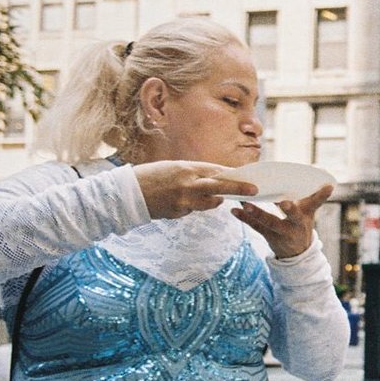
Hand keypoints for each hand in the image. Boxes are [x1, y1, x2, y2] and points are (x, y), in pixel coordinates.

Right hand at [135, 161, 258, 219]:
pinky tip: (179, 200)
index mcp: (186, 169)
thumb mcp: (174, 168)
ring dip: (213, 200)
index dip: (232, 175)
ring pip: (209, 202)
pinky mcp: (178, 213)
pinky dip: (193, 206)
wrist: (125, 194)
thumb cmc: (150, 176)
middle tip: (254, 191)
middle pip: (219, 186)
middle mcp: (187, 184)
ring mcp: (183, 201)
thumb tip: (216, 178)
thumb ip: (194, 173)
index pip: (216, 171)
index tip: (248, 178)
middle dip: (238, 188)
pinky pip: (193, 210)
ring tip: (204, 195)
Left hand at [232, 183, 332, 259]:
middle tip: (284, 202)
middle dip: (290, 209)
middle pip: (294, 215)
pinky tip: (235, 210)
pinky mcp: (271, 238)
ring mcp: (284, 232)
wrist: (297, 253)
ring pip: (271, 222)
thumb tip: (294, 173)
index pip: (316, 202)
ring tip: (246, 204)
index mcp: (307, 213)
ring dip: (258, 213)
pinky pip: (257, 228)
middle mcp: (297, 224)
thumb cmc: (299, 223)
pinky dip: (245, 218)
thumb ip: (303, 196)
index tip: (329, 186)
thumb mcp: (305, 212)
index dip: (323, 195)